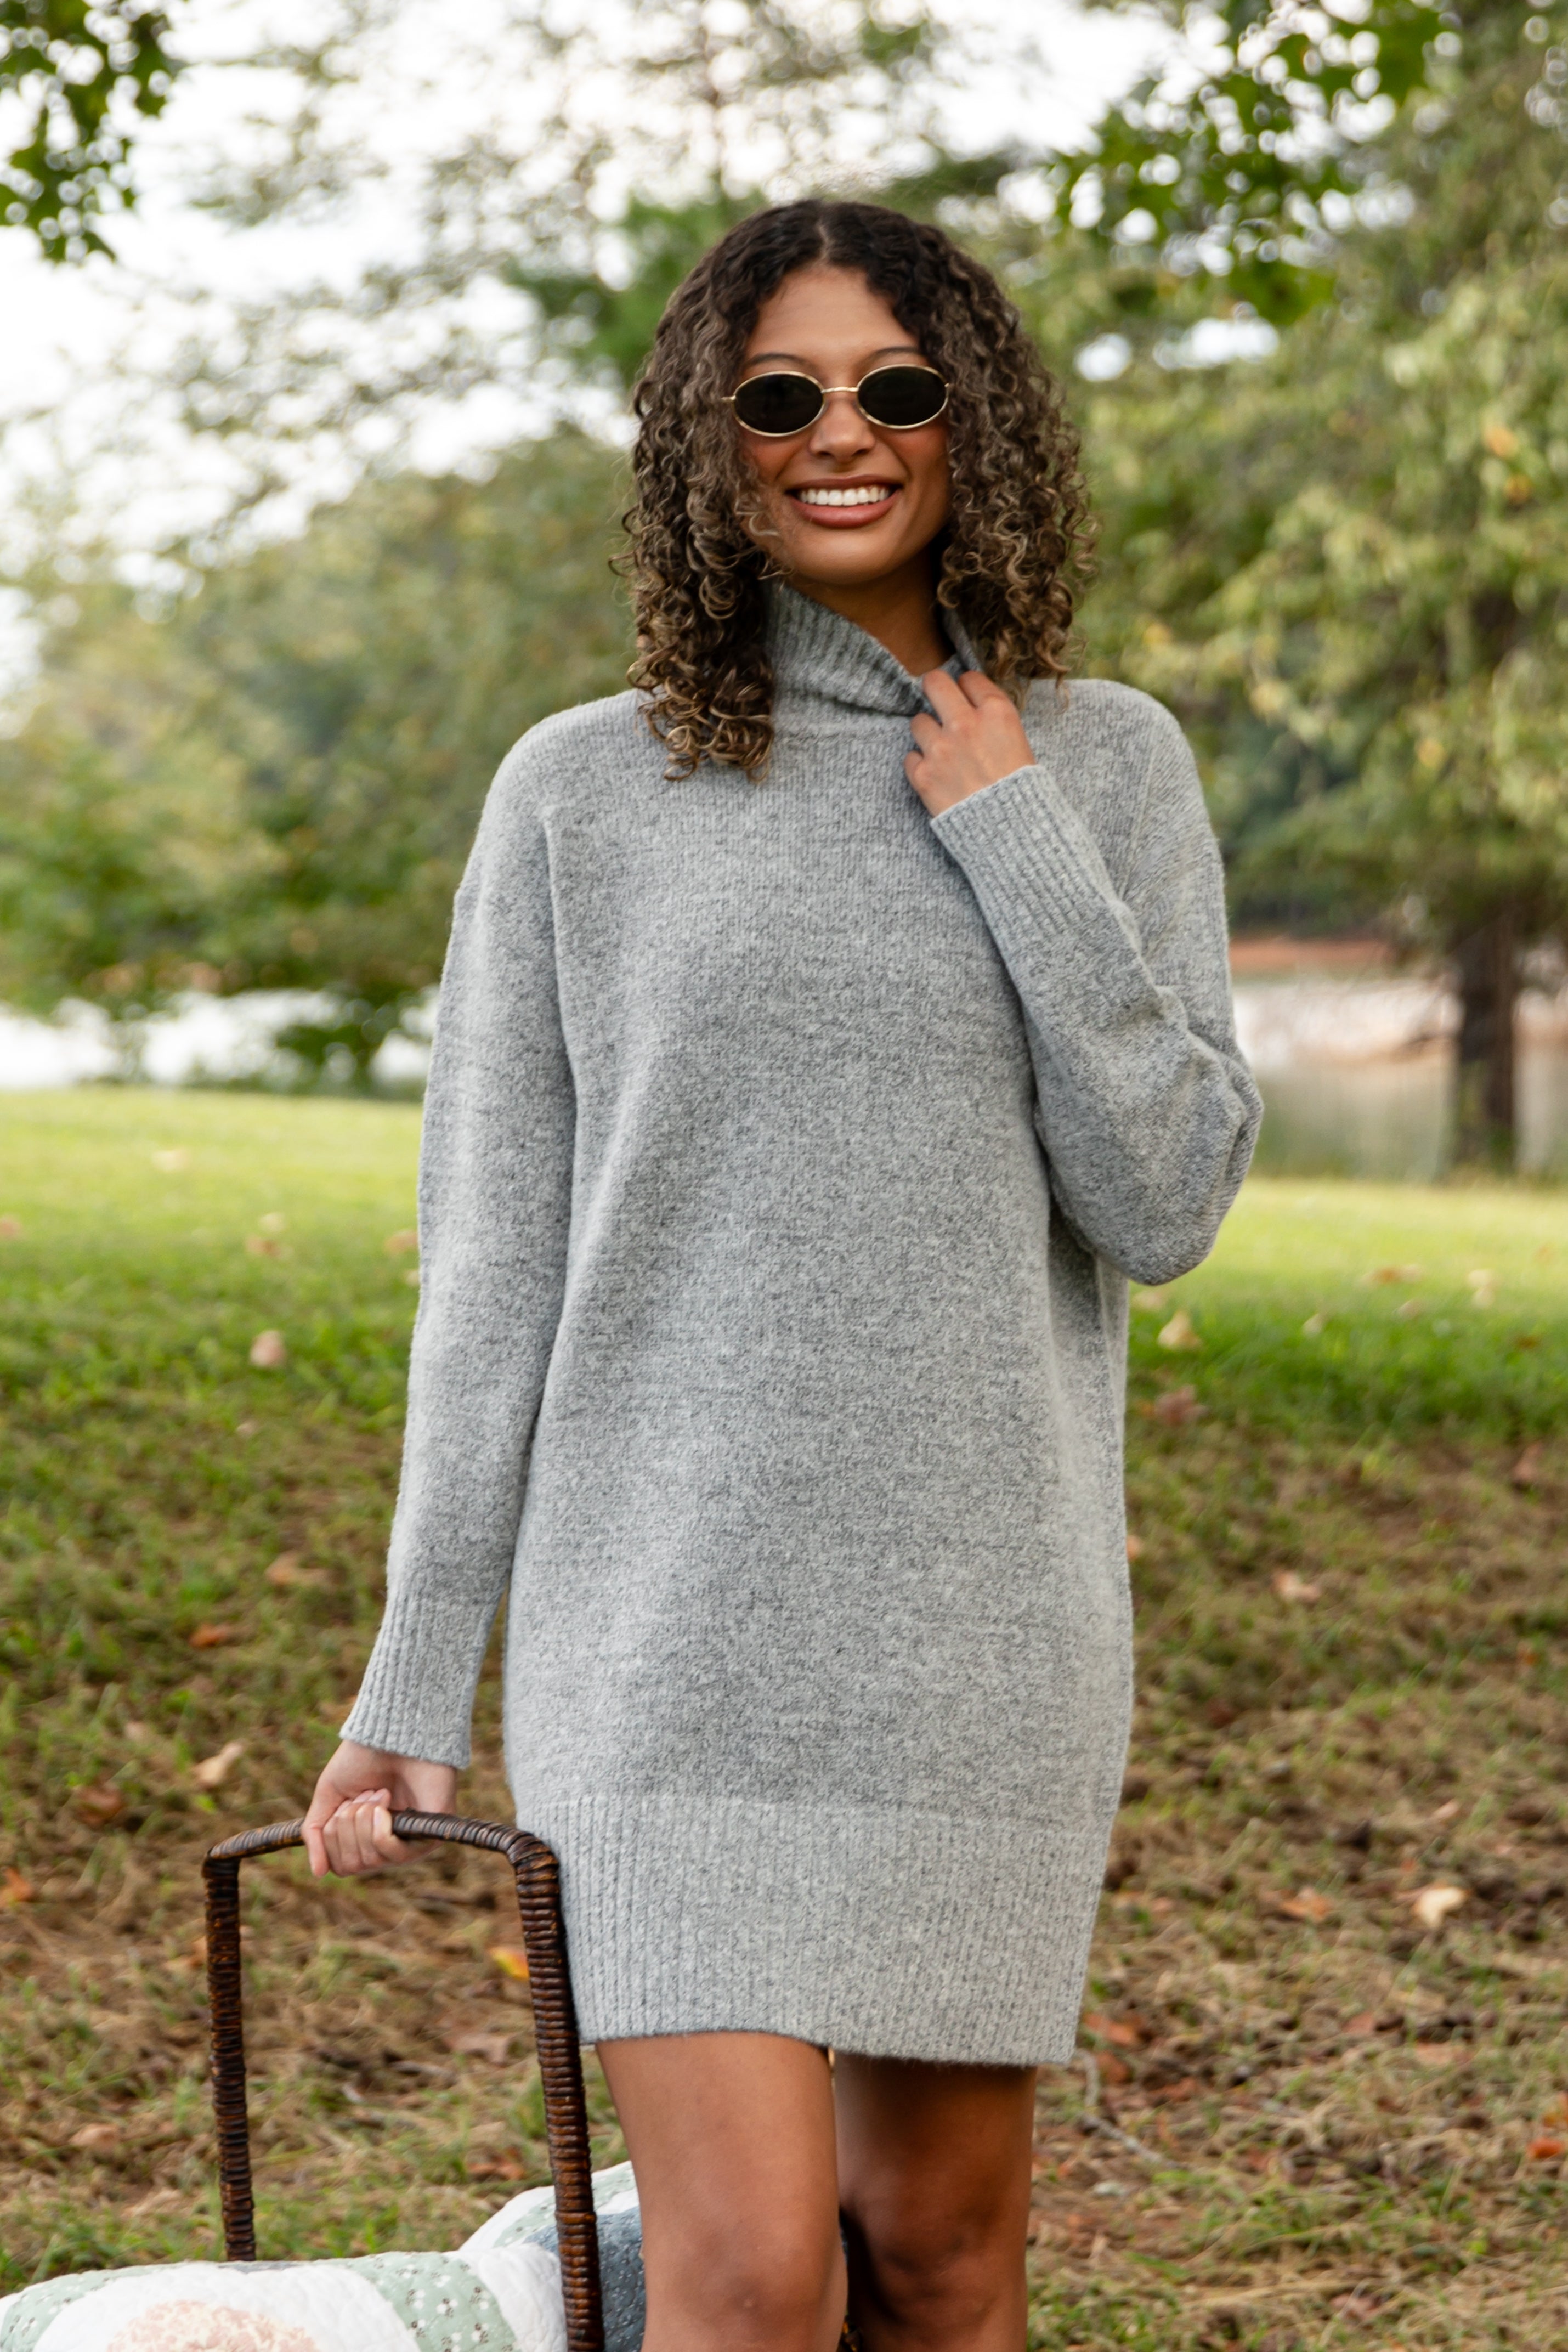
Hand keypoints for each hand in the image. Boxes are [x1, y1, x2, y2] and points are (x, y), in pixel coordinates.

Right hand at [302, 1740, 457, 1878]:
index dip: (333, 1837)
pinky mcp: (429, 1837)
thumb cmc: (364, 1758)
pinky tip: (386, 1805)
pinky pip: (392, 1853)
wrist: (395, 1732)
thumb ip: (316, 1833)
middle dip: (347, 1825)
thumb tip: (317, 1873)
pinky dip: (379, 1828)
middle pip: (351, 1865)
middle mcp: (389, 1847)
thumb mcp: (329, 1794)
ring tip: (380, 1793)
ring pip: (369, 1860)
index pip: (341, 1866)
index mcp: (367, 1839)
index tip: (346, 1802)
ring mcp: (410, 1844)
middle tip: (365, 1794)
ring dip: (363, 1820)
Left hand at [905, 669, 1035, 816]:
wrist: (1013, 833)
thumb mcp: (1020, 742)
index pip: (969, 678)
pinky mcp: (923, 775)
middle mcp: (965, 724)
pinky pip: (910, 757)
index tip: (967, 699)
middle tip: (939, 703)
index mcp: (996, 712)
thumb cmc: (1021, 790)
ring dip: (928, 734)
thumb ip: (994, 720)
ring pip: (918, 721)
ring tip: (943, 752)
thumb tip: (972, 705)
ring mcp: (941, 749)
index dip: (967, 689)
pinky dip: (921, 765)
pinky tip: (937, 775)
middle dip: (935, 690)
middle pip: (934, 683)